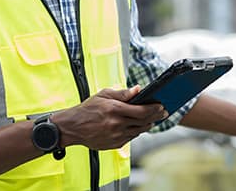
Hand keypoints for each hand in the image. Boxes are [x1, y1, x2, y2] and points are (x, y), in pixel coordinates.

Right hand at [51, 86, 167, 150]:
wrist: (73, 127)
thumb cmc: (88, 109)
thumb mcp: (104, 95)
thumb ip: (122, 93)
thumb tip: (138, 89)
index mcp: (115, 110)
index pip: (142, 111)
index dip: (154, 109)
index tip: (161, 106)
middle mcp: (116, 124)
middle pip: (144, 121)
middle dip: (156, 116)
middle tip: (163, 112)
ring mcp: (116, 136)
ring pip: (139, 131)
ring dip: (148, 124)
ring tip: (152, 118)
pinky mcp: (115, 144)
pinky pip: (131, 137)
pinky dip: (137, 131)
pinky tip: (138, 126)